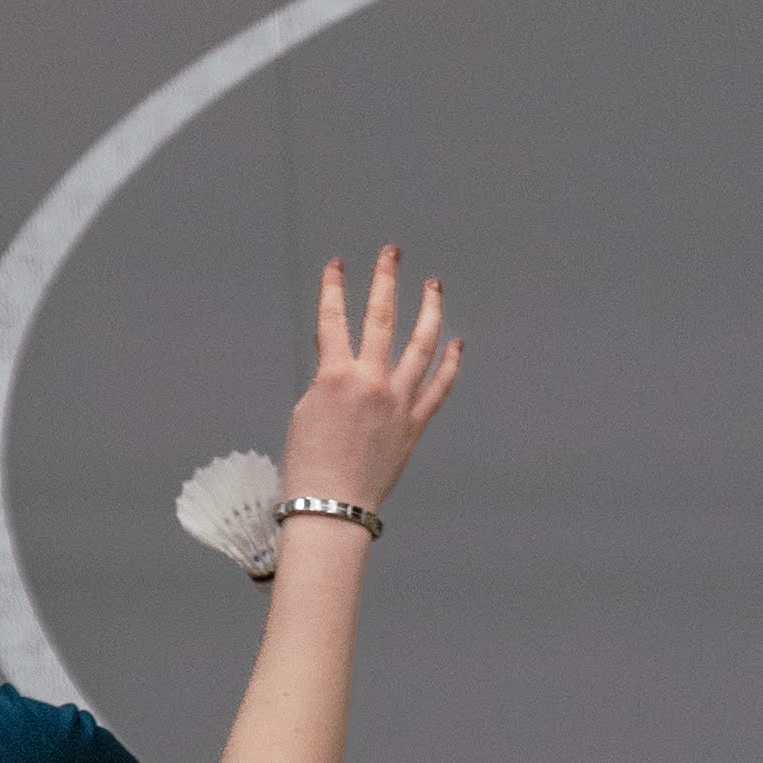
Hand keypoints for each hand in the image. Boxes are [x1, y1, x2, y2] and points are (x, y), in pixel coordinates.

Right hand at [279, 247, 461, 515]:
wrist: (332, 511)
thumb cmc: (309, 469)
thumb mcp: (306, 414)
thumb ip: (325, 378)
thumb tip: (336, 354)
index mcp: (336, 377)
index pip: (332, 319)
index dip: (332, 288)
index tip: (336, 264)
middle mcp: (372, 382)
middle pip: (382, 318)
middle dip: (385, 279)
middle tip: (392, 252)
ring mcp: (398, 402)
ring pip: (421, 344)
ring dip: (429, 310)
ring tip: (433, 285)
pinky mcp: (414, 425)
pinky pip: (438, 388)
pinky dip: (449, 364)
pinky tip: (456, 342)